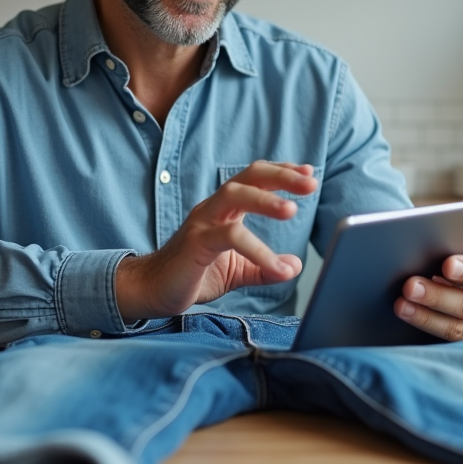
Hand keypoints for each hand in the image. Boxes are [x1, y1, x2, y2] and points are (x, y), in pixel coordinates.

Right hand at [115, 161, 317, 319]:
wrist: (152, 290)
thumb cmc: (192, 274)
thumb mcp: (237, 270)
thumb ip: (264, 266)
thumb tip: (294, 265)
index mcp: (224, 210)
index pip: (255, 179)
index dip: (282, 173)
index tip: (309, 174)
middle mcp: (213, 208)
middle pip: (248, 177)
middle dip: (281, 176)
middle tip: (310, 183)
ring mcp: (202, 222)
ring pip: (235, 196)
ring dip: (267, 200)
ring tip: (293, 211)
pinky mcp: (195, 243)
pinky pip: (230, 237)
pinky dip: (258, 251)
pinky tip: (278, 267)